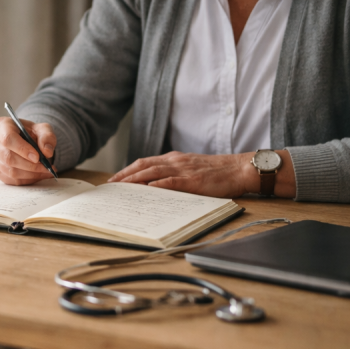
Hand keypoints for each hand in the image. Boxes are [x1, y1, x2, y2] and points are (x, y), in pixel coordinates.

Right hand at [0, 116, 56, 185]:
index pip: (8, 139)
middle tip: (46, 167)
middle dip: (30, 165)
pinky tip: (37, 175)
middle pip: (8, 157)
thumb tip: (47, 152)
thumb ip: (47, 137)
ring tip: (46, 171)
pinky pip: (11, 180)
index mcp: (0, 125)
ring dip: (30, 174)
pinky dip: (27, 180)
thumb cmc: (31, 132)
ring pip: (10, 171)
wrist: (24, 140)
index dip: (22, 149)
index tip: (37, 157)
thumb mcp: (42, 129)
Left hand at [108, 151, 257, 197]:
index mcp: (175, 159)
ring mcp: (184, 170)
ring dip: (135, 179)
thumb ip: (172, 174)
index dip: (128, 170)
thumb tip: (152, 185)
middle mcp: (176, 161)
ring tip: (121, 186)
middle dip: (125, 175)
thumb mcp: (190, 169)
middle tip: (111, 184)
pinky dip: (158, 183)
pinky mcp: (193, 181)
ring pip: (154, 171)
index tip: (114, 179)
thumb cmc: (216, 172)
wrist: (239, 169)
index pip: (145, 162)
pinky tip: (147, 188)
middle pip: (144, 165)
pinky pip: (173, 181)